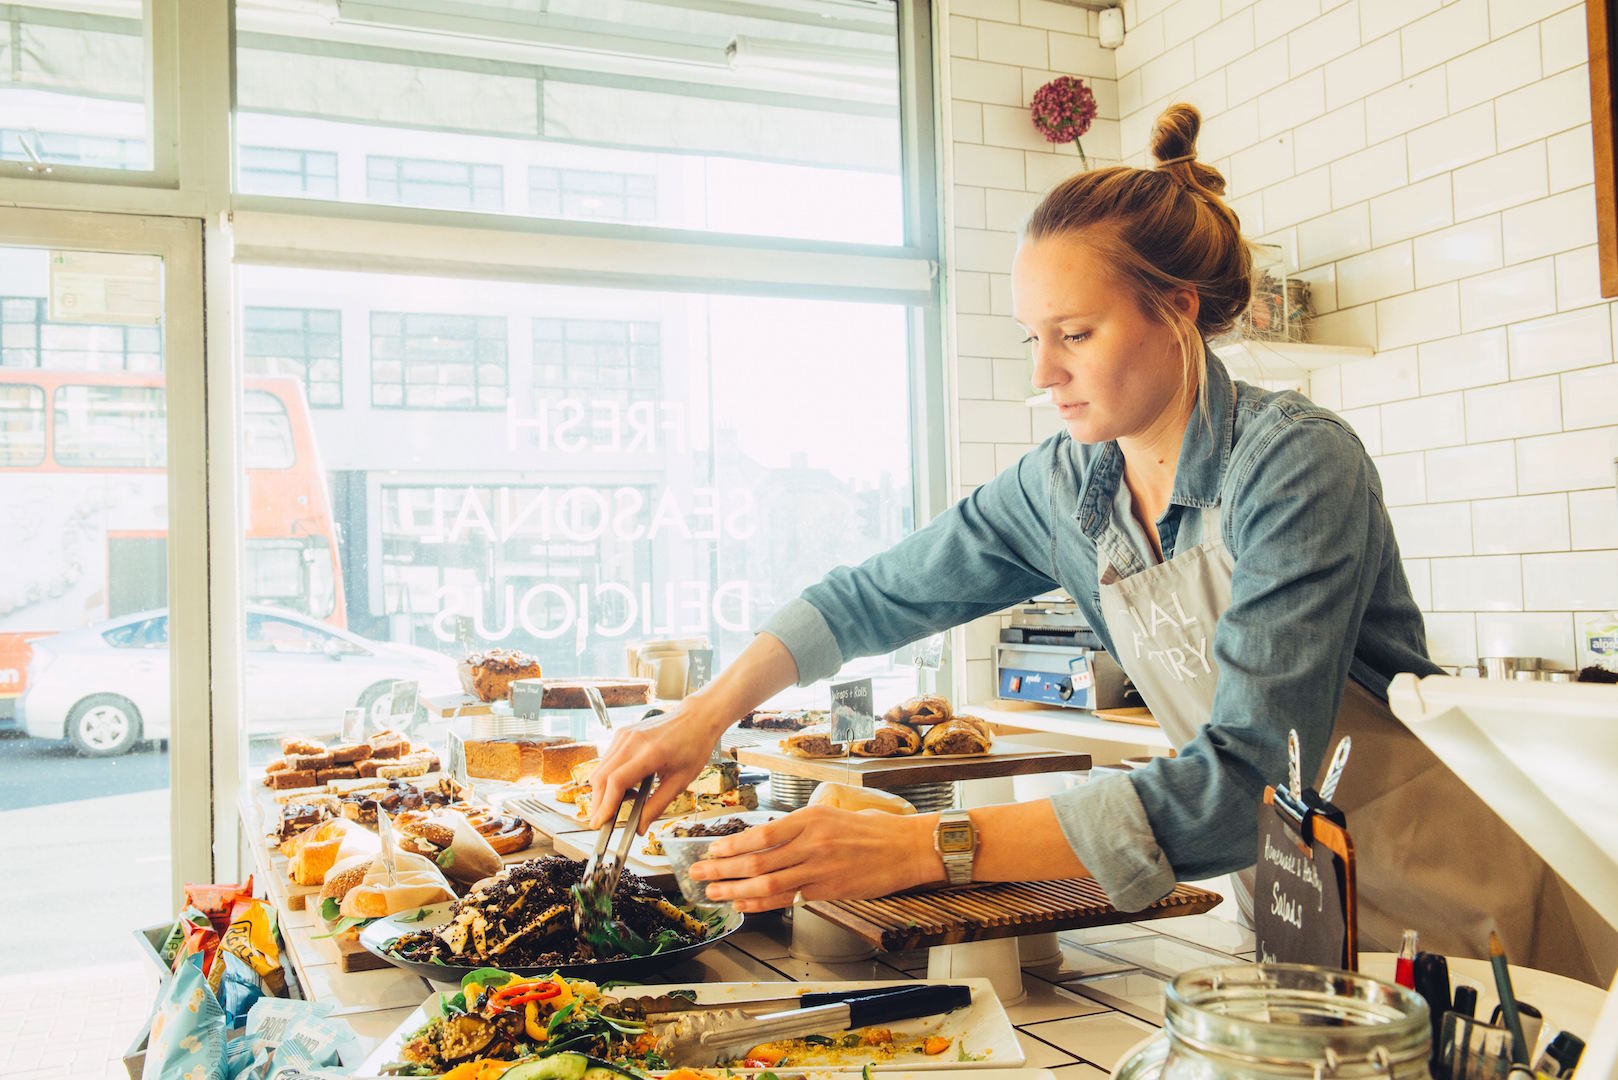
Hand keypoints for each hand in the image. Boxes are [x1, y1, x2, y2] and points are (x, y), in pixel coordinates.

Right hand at [587, 701, 727, 830]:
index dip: (605, 805)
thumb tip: (639, 827)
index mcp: (651, 752)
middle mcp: (632, 741)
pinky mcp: (622, 734)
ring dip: (601, 792)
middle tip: (601, 823)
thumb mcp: (681, 781)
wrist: (696, 718)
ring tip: (619, 805)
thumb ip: (658, 805)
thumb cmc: (694, 746)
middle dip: (598, 804)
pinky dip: (608, 778)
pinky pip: (606, 761)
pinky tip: (625, 787)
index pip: (617, 781)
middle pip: (601, 777)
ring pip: (600, 770)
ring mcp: (624, 735)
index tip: (600, 823)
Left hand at [688, 806, 944, 911]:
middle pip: (756, 859)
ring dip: (734, 890)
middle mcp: (812, 843)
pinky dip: (762, 903)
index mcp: (811, 819)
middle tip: (697, 873)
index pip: (761, 834)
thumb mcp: (834, 815)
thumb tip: (770, 840)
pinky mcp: (829, 890)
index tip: (711, 849)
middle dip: (721, 868)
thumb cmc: (874, 830)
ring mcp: (820, 868)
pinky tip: (744, 905)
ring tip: (712, 893)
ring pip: (767, 882)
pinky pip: (788, 898)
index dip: (732, 845)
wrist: (908, 847)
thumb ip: (802, 828)